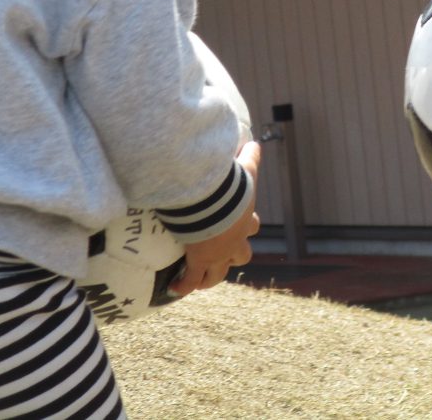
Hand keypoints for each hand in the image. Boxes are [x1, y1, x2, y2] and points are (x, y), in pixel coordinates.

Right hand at [171, 140, 261, 296]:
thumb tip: (255, 142)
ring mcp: (218, 254)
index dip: (246, 227)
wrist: (215, 202)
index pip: (252, 226)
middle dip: (234, 255)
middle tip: (221, 254)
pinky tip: (176, 288)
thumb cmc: (232, 186)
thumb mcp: (245, 169)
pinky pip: (192, 279)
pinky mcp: (200, 261)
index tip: (240, 226)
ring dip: (211, 276)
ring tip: (201, 279)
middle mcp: (235, 241)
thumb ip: (251, 156)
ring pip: (219, 274)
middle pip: (242, 256)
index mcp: (245, 220)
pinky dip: (184, 284)